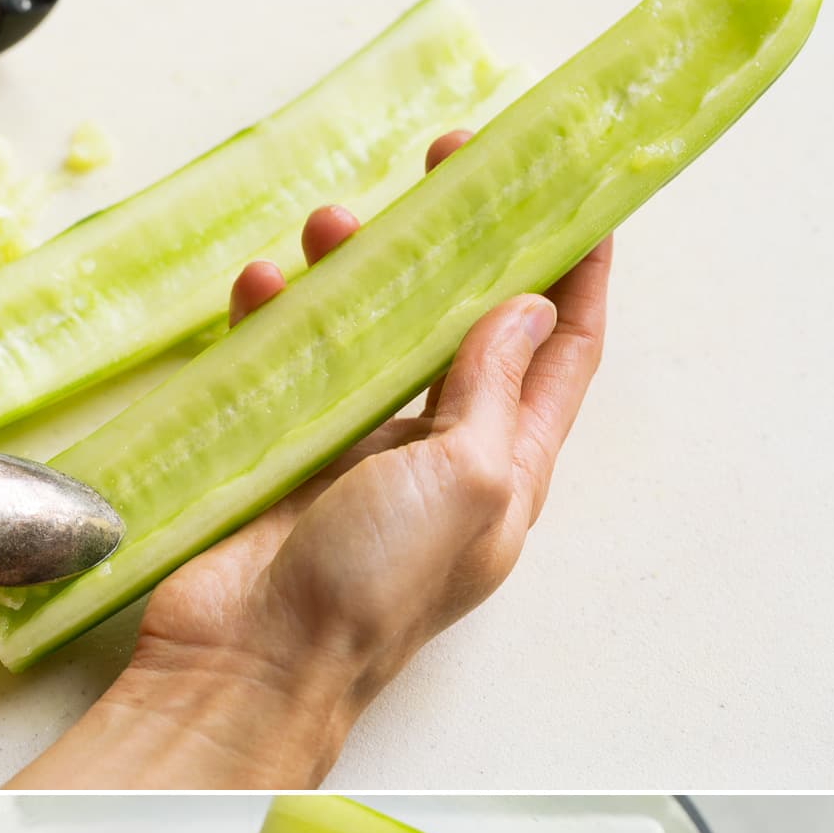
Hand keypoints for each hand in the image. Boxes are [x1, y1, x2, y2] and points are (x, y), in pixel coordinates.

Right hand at [15, 131, 610, 789]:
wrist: (251, 664)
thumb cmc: (369, 592)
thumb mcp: (465, 479)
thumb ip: (494, 388)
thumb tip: (526, 309)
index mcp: (505, 474)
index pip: (562, 359)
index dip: (580, 279)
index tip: (582, 200)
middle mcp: (440, 461)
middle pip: (465, 327)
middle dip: (457, 244)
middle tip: (440, 168)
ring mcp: (362, 459)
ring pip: (372, 333)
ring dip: (355, 270)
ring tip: (325, 225)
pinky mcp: (290, 459)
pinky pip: (292, 365)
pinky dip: (278, 320)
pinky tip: (259, 289)